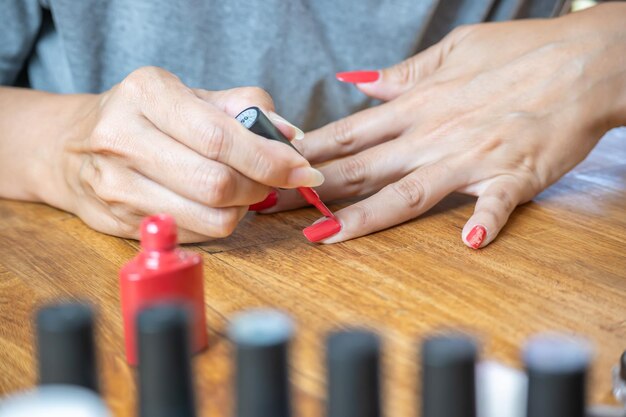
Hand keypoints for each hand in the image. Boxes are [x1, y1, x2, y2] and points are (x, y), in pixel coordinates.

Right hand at [56, 67, 321, 241]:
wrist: (71, 147)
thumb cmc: (145, 117)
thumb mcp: (191, 96)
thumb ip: (245, 108)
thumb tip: (291, 137)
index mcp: (146, 94)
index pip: (220, 137)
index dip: (270, 159)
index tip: (301, 169)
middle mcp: (123, 138)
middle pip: (217, 184)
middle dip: (260, 187)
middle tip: (272, 180)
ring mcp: (116, 185)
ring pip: (209, 218)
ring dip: (242, 210)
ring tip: (241, 191)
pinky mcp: (118, 222)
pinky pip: (193, 235)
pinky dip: (217, 223)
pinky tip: (210, 204)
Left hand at [267, 4, 625, 247]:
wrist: (583, 61)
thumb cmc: (519, 54)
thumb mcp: (452, 52)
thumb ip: (401, 75)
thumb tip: (358, 84)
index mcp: (416, 107)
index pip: (347, 134)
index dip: (304, 153)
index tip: (270, 166)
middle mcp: (431, 136)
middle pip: (359, 167)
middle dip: (310, 189)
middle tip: (268, 207)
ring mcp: (469, 157)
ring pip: (406, 192)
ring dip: (364, 216)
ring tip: (325, 236)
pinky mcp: (513, 175)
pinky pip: (496, 202)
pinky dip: (484, 219)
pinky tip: (470, 240)